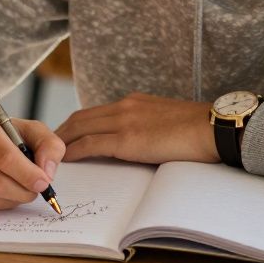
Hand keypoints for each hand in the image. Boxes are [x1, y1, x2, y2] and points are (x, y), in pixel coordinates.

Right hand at [0, 105, 64, 209]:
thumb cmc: (5, 133)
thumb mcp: (30, 129)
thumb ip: (48, 145)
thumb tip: (47, 172)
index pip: (3, 155)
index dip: (27, 173)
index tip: (44, 182)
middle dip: (23, 190)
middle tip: (37, 190)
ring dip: (14, 198)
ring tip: (24, 189)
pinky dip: (2, 202)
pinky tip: (7, 192)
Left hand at [55, 93, 218, 163]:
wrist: (215, 128)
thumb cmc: (200, 130)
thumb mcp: (167, 120)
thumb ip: (148, 126)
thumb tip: (141, 142)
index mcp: (135, 102)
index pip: (95, 111)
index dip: (76, 124)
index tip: (65, 135)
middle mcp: (125, 106)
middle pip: (80, 117)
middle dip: (61, 132)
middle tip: (48, 147)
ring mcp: (124, 121)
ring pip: (80, 128)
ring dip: (62, 142)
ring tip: (50, 156)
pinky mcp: (128, 139)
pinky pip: (90, 144)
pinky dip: (73, 152)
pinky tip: (65, 160)